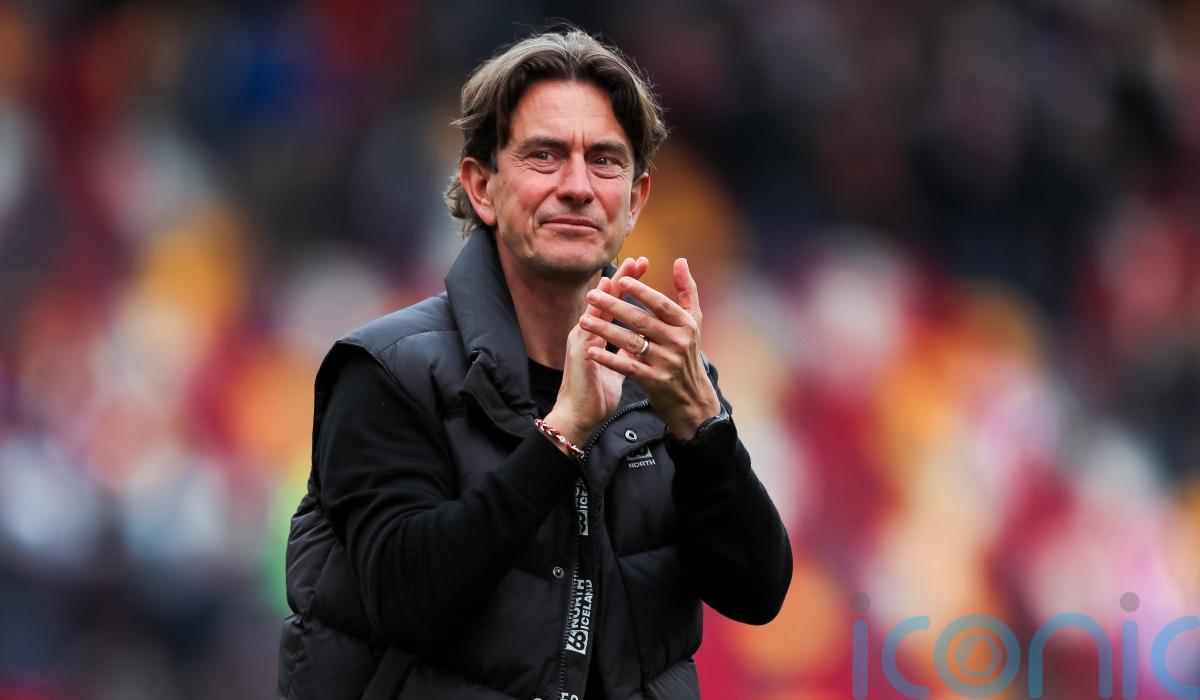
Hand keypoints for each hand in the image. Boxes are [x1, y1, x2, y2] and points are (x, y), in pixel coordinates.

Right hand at [544, 257, 648, 448]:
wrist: (578, 418)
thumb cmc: (595, 395)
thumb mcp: (615, 369)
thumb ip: (622, 354)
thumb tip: (635, 346)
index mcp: (596, 336)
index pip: (615, 305)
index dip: (628, 286)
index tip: (644, 269)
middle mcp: (586, 333)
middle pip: (604, 300)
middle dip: (622, 279)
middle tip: (637, 260)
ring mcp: (580, 341)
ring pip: (594, 309)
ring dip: (609, 290)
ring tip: (623, 272)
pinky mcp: (579, 353)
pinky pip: (588, 328)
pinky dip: (597, 313)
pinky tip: (605, 300)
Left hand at [580, 258, 721, 439]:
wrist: (692, 398)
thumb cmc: (688, 353)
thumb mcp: (693, 322)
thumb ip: (687, 290)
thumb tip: (680, 260)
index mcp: (686, 325)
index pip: (661, 304)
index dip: (641, 291)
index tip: (620, 279)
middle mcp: (679, 343)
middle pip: (642, 321)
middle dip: (614, 306)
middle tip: (591, 294)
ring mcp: (667, 363)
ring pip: (631, 342)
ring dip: (605, 330)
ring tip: (583, 320)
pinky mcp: (655, 382)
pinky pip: (628, 368)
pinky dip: (608, 359)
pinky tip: (591, 351)